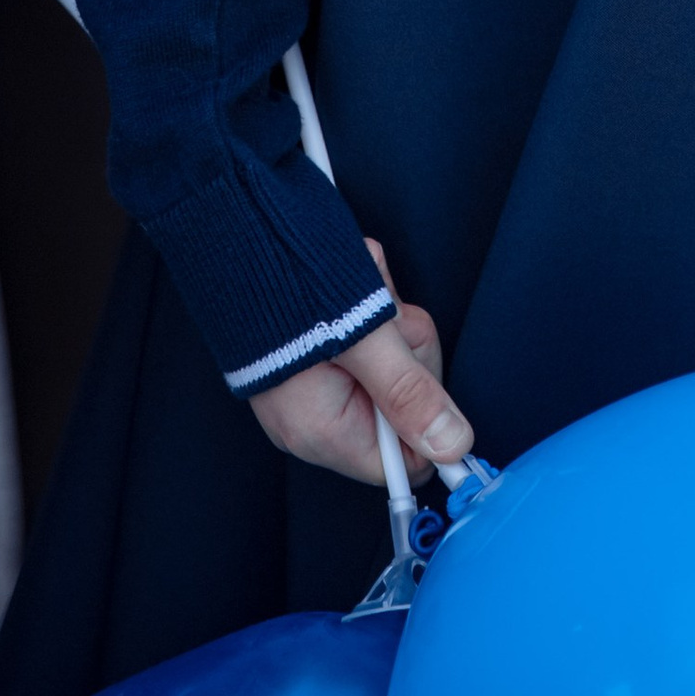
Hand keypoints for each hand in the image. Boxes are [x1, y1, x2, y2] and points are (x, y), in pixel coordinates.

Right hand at [248, 243, 471, 486]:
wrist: (240, 235)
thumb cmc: (293, 291)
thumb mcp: (367, 341)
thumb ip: (410, 394)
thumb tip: (454, 446)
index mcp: (325, 434)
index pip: (408, 459)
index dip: (428, 412)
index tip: (419, 365)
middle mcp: (314, 423)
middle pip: (402, 405)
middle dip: (408, 352)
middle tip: (388, 316)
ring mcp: (311, 390)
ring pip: (389, 367)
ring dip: (392, 321)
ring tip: (367, 288)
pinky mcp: (310, 359)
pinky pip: (366, 345)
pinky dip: (372, 310)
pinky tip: (356, 284)